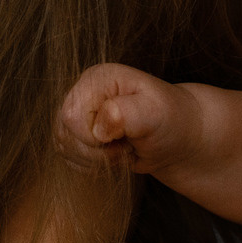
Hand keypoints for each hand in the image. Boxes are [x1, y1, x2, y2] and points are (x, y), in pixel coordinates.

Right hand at [56, 62, 203, 175]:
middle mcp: (83, 92)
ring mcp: (79, 113)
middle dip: (98, 151)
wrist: (177, 136)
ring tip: (124, 146)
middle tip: (128, 143)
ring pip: (65, 149)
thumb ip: (126, 113)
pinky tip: (116, 153)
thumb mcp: (155, 113)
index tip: (125, 135)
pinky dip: (94, 164)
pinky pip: (70, 158)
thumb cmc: (170, 119)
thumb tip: (99, 125)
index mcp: (98, 78)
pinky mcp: (77, 133)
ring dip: (98, 159)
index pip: (72, 115)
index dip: (94, 136)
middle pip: (65, 134)